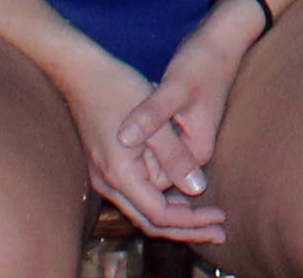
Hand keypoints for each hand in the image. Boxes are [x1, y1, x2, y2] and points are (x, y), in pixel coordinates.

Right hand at [57, 44, 227, 248]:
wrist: (82, 72)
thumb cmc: (119, 88)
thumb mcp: (157, 120)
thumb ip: (176, 156)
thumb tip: (198, 189)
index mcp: (120, 174)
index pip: (158, 214)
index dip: (191, 221)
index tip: (220, 219)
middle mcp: (108, 182)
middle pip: (149, 220)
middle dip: (186, 228)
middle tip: (220, 232)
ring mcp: (104, 175)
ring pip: (142, 208)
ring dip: (175, 215)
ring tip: (207, 217)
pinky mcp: (107, 165)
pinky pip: (137, 193)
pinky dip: (160, 199)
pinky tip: (181, 192)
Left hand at [116, 0, 263, 226]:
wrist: (218, 43)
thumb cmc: (200, 63)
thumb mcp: (175, 88)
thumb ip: (152, 116)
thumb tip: (125, 140)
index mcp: (197, 152)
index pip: (157, 185)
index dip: (131, 173)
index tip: (108, 149)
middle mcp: (194, 154)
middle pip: (155, 179)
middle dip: (131, 162)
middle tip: (107, 136)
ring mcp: (186, 143)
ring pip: (152, 162)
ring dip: (134, 152)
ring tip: (115, 124)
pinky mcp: (178, 131)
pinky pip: (154, 148)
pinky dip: (139, 140)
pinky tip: (126, 121)